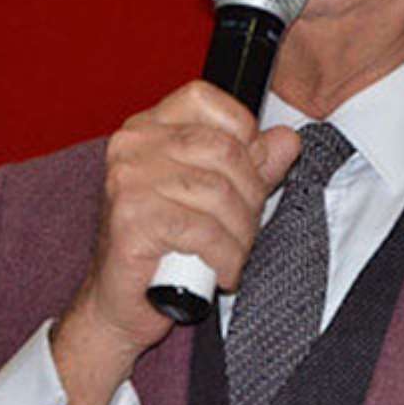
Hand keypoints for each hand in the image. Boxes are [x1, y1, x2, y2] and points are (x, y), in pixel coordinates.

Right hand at [50, 81, 301, 404]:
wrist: (116, 305)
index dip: (242, 131)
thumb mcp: (214, 198)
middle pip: (223, 149)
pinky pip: (203, 231)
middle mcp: (132, 145)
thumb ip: (251, 165)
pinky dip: (225, 256)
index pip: (205, 98)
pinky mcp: (131, 219)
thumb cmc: (162, 248)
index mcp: (148, 128)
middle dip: (251, 195)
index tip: (251, 172)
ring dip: (241, 234)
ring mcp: (128, 180)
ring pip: (218, 193)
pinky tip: (223, 273)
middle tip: (246, 230)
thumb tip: (287, 139)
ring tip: (234, 255)